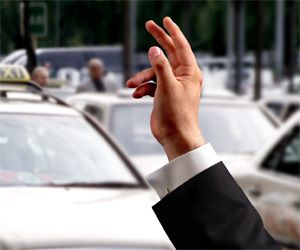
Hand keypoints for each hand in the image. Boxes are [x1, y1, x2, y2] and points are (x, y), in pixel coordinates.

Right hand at [126, 17, 204, 160]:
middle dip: (158, 42)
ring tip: (131, 85)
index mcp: (189, 72)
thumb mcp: (166, 86)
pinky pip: (151, 84)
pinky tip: (136, 95)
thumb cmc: (176, 113)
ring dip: (141, 77)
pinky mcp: (163, 94)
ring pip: (154, 72)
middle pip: (169, 53)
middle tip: (149, 25)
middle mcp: (182, 76)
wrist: (175, 136)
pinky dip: (142, 88)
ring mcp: (172, 85)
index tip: (165, 19)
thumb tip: (154, 50)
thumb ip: (160, 66)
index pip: (182, 46)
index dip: (173, 31)